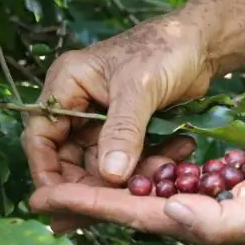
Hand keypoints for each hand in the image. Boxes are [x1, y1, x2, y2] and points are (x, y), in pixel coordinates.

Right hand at [21, 14, 213, 228]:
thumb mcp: (139, 88)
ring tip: (163, 170)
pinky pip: (130, 156)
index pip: (42, 135)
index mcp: (68, 84)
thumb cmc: (165, 49)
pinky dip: (149, 163)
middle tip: (121, 201)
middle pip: (71, 156)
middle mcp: (80, 103)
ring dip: (131, 173)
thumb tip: (109, 175)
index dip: (47, 170)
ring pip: (105, 161)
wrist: (202, 42)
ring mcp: (105, 118)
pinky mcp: (131, 128)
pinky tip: (177, 154)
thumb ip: (123, 131)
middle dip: (96, 180)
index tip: (61, 202)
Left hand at [28, 150, 244, 244]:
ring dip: (107, 184)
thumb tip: (166, 212)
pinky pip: (169, 175)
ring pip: (144, 191)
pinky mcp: (213, 180)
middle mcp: (192, 214)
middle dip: (85, 200)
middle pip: (128, 206)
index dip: (88, 208)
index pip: (131, 214)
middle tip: (39, 193)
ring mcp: (202, 197)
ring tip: (70, 174)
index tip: (46, 200)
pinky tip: (125, 161)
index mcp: (197, 223)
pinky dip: (140, 168)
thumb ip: (215, 221)